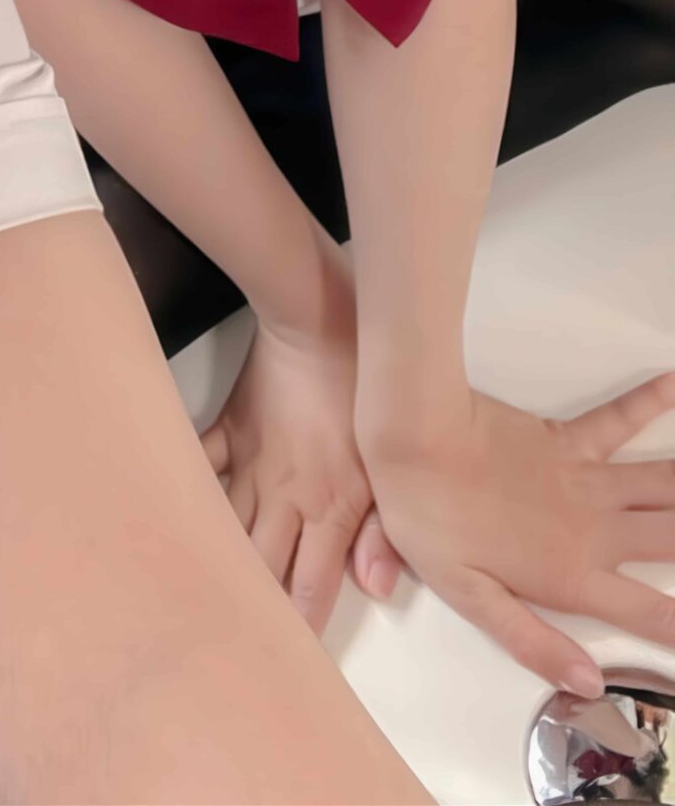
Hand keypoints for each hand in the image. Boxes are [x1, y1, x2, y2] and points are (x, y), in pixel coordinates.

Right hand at [202, 307, 386, 634]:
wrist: (325, 327)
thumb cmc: (367, 396)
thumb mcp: (390, 469)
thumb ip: (384, 532)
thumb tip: (378, 588)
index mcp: (327, 512)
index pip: (308, 588)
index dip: (296, 629)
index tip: (285, 660)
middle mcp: (283, 498)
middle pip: (258, 566)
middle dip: (247, 606)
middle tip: (230, 637)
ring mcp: (250, 464)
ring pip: (223, 524)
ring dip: (210, 557)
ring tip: (188, 589)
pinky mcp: (229, 429)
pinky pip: (199, 463)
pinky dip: (182, 483)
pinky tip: (161, 503)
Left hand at [355, 373, 674, 695]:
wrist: (414, 439)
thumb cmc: (431, 519)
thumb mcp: (470, 598)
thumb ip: (532, 642)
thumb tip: (588, 682)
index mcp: (570, 574)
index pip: (645, 612)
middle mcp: (593, 528)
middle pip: (672, 541)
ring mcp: (585, 478)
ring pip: (664, 485)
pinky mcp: (567, 436)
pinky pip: (619, 419)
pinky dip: (652, 400)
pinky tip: (672, 381)